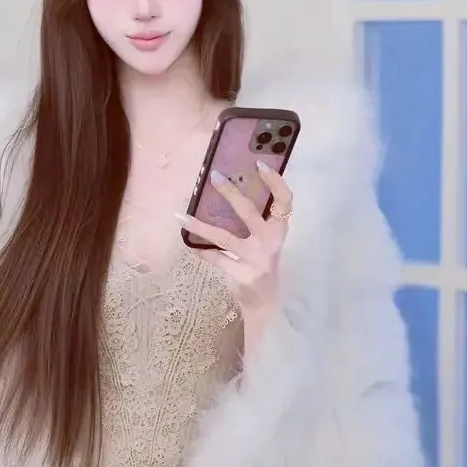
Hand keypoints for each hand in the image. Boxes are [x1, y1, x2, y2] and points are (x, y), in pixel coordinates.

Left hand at [178, 161, 293, 313]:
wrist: (264, 302)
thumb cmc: (261, 262)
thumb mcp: (266, 240)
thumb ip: (255, 219)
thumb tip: (227, 188)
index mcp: (279, 229)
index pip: (285, 201)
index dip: (275, 182)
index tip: (259, 164)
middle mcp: (271, 242)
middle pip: (250, 213)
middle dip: (231, 193)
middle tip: (214, 176)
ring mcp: (257, 260)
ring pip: (225, 237)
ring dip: (201, 226)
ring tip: (182, 216)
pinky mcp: (242, 275)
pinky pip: (216, 258)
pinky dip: (201, 250)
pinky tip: (188, 243)